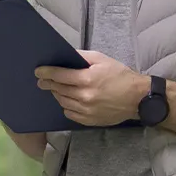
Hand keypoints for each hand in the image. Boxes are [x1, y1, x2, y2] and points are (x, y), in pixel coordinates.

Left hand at [34, 50, 149, 127]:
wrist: (137, 98)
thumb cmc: (120, 76)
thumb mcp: (103, 60)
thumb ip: (82, 57)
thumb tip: (65, 56)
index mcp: (87, 79)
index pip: (59, 75)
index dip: (46, 73)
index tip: (38, 72)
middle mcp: (84, 96)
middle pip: (58, 89)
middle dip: (49, 83)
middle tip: (43, 80)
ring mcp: (85, 110)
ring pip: (62, 101)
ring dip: (57, 94)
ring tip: (58, 88)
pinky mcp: (88, 120)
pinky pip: (69, 113)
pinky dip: (66, 106)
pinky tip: (70, 100)